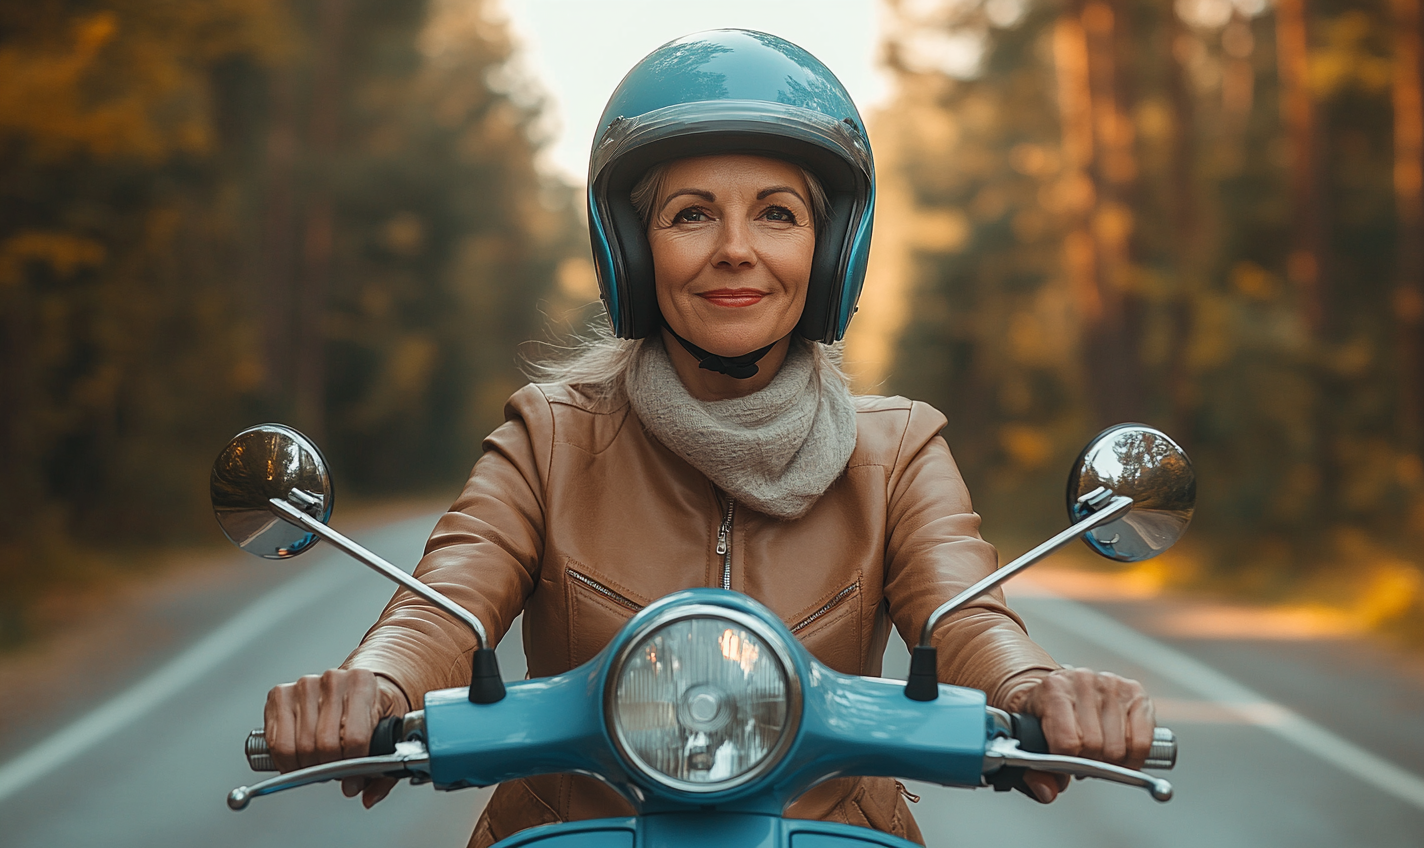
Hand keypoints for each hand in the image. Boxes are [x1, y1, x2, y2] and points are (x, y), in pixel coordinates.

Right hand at [263, 668, 410, 807]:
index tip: (354, 780)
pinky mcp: (280, 694)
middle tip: (336, 772)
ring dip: (309, 766)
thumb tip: (369, 797)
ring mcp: (304, 685)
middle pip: (325, 745)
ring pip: (300, 747)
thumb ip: (386, 771)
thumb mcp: (390, 734)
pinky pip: (276, 742)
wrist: (355, 685)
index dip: (354, 767)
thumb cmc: (372, 707)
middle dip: (330, 769)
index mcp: (363, 683)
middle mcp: (333, 680)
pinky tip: (300, 759)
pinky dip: (286, 761)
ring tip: (321, 763)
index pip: (355, 737)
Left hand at [1009, 667, 1154, 803]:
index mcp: (1054, 689)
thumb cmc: (1044, 712)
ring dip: (1110, 762)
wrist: (1058, 687)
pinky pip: (1142, 742)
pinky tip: (1120, 755)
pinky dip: (1133, 758)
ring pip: (1118, 748)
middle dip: (1089, 764)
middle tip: (1083, 762)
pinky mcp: (1135, 692)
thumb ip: (1033, 772)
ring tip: (1098, 755)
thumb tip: (1047, 792)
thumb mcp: (1029, 738)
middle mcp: (1083, 681)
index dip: (1067, 764)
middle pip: (1095, 746)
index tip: (1065, 768)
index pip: (1067, 742)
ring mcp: (1111, 684)